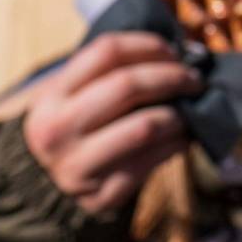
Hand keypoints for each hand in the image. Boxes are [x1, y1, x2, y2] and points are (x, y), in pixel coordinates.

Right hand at [24, 32, 200, 213]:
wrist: (48, 185)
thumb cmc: (77, 126)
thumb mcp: (74, 96)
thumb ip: (111, 71)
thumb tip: (177, 55)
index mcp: (51, 97)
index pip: (106, 52)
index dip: (148, 46)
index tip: (172, 52)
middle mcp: (57, 131)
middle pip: (127, 86)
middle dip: (171, 77)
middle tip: (193, 80)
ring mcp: (78, 167)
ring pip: (145, 127)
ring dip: (178, 115)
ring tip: (190, 111)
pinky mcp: (101, 196)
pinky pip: (153, 161)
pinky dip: (177, 143)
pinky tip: (183, 137)